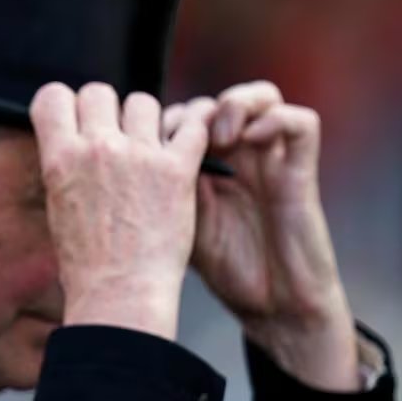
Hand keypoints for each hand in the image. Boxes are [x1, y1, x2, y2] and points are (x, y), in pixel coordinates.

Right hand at [32, 82, 209, 339]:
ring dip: (146, 121)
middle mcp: (98, 149)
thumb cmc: (86, 263)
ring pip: (145, 102)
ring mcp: (140, 156)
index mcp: (60, 159)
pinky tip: (186, 146)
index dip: (64, 104)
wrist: (120, 293)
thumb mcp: (58, 206)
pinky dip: (191, 130)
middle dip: (106, 110)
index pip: (53, 96)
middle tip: (115, 137)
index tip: (73, 119)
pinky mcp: (178, 169)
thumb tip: (73, 141)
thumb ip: (65, 165)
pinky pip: (191, 125)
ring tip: (149, 149)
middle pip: (100, 92)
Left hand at [174, 81, 359, 389]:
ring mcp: (271, 160)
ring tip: (218, 136)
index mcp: (205, 167)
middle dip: (192, 110)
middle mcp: (239, 157)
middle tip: (175, 140)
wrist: (270, 304)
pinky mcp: (302, 172)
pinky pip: (300, 122)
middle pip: (216, 100)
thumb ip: (150, 189)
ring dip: (235, 104)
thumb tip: (100, 168)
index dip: (162, 119)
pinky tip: (250, 141)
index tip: (144, 143)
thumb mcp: (174, 223)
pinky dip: (275, 120)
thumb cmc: (221, 269)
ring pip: (262, 96)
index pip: (182, 116)